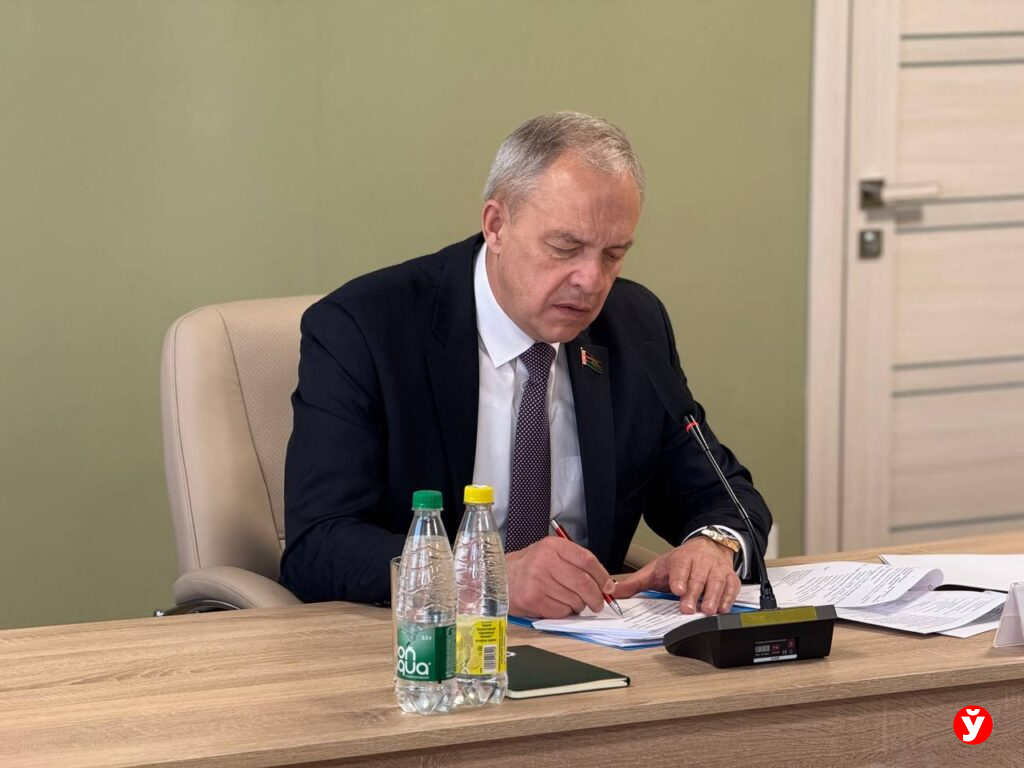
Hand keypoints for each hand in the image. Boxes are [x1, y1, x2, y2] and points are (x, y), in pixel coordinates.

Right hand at [506, 537, 614, 618]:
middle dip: (596, 597)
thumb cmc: (530, 567)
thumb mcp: (551, 554)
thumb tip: (607, 585)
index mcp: (553, 547)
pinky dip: (565, 612)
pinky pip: (561, 611)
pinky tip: (556, 605)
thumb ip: (576, 564)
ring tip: (569, 601)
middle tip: (598, 603)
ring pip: (574, 600)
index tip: (608, 587)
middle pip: (583, 583)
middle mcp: (545, 561)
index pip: (587, 561)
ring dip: (578, 605)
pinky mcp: (533, 600)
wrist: (499, 577)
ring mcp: (538, 581)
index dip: (602, 576)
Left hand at [613, 536, 739, 614]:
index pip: (679, 568)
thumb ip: (636, 582)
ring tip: (708, 610)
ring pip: (717, 582)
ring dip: (713, 597)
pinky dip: (729, 597)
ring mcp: (717, 570)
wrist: (707, 547)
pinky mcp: (730, 577)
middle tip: (689, 609)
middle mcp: (701, 563)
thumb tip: (614, 591)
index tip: (677, 589)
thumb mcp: (656, 569)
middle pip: (698, 578)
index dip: (679, 578)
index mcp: (681, 559)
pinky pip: (732, 587)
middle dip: (694, 594)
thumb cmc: (680, 562)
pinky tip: (724, 607)